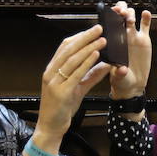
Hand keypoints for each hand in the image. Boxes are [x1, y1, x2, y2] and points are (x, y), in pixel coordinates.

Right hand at [38, 24, 110, 138]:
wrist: (50, 127)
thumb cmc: (62, 108)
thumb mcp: (78, 89)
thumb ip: (91, 76)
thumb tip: (105, 64)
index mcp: (52, 70)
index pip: (65, 47)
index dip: (79, 37)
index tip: (93, 30)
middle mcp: (51, 73)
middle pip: (69, 49)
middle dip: (85, 37)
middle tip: (99, 28)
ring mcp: (54, 82)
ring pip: (72, 59)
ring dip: (88, 47)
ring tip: (102, 40)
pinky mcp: (61, 92)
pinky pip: (75, 74)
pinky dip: (86, 63)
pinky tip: (96, 55)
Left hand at [107, 2, 152, 100]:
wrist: (133, 84)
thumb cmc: (121, 79)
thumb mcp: (118, 77)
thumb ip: (119, 73)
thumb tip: (122, 69)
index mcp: (111, 42)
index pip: (108, 23)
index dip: (109, 15)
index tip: (111, 14)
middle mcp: (121, 36)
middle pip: (119, 15)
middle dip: (120, 10)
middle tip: (121, 13)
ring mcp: (133, 36)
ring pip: (131, 17)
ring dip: (130, 13)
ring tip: (130, 18)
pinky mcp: (144, 39)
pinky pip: (145, 25)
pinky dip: (146, 17)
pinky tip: (146, 13)